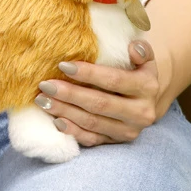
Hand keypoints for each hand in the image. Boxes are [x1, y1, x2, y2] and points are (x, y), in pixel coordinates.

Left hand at [35, 40, 161, 146]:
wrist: (144, 100)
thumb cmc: (135, 72)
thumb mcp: (143, 60)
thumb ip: (141, 51)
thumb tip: (132, 48)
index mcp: (147, 88)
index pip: (114, 80)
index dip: (89, 73)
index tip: (62, 65)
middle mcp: (141, 113)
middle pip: (100, 104)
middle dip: (70, 94)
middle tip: (45, 85)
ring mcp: (128, 131)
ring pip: (92, 123)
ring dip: (65, 111)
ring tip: (43, 100)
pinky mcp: (116, 142)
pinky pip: (91, 139)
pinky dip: (72, 131)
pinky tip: (56, 121)